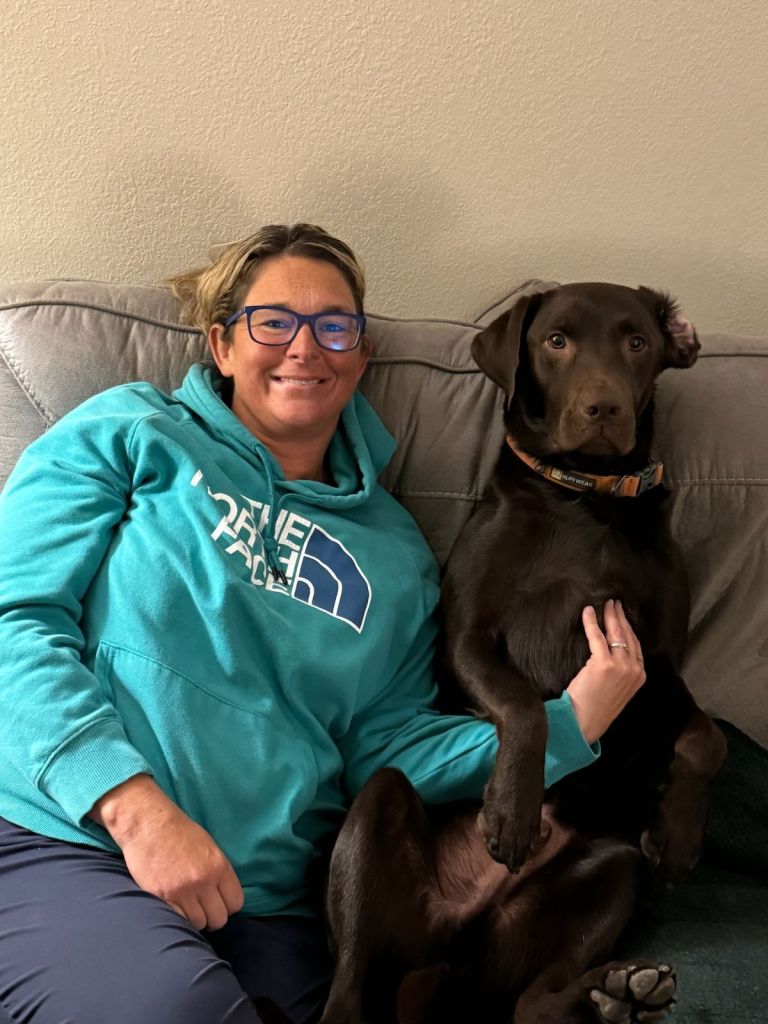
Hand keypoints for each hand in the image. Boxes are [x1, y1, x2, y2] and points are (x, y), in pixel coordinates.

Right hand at [90, 775, 243, 929]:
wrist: (148, 824)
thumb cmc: (179, 832)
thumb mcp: (209, 847)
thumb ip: (218, 872)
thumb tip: (223, 894)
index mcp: (219, 866)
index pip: (236, 903)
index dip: (229, 906)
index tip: (220, 903)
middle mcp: (204, 881)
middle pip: (219, 919)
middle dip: (213, 917)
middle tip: (204, 909)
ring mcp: (182, 891)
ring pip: (199, 924)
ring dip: (196, 919)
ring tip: (189, 908)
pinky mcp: (162, 897)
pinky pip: (179, 921)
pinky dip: (180, 919)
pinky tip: (177, 908)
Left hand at [566, 599, 645, 744]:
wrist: (584, 723)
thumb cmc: (597, 707)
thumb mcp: (618, 689)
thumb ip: (622, 672)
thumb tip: (613, 652)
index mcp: (640, 676)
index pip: (636, 645)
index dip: (629, 628)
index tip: (623, 615)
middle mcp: (634, 670)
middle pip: (628, 635)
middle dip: (620, 617)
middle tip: (614, 603)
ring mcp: (621, 667)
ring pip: (616, 633)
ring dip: (609, 615)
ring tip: (604, 604)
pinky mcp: (604, 664)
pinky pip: (597, 637)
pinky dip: (591, 622)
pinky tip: (588, 612)